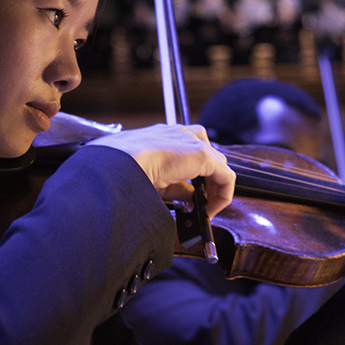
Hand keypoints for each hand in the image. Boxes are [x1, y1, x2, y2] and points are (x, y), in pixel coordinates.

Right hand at [88, 124, 235, 216]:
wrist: (118, 163)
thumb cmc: (124, 169)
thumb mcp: (154, 179)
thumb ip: (176, 186)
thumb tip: (190, 197)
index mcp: (166, 136)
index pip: (191, 152)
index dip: (196, 176)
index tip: (192, 196)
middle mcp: (181, 134)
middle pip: (209, 157)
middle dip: (208, 182)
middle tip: (201, 204)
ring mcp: (193, 142)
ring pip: (218, 165)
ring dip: (216, 187)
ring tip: (207, 208)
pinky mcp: (203, 155)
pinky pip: (226, 176)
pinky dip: (223, 194)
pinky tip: (211, 210)